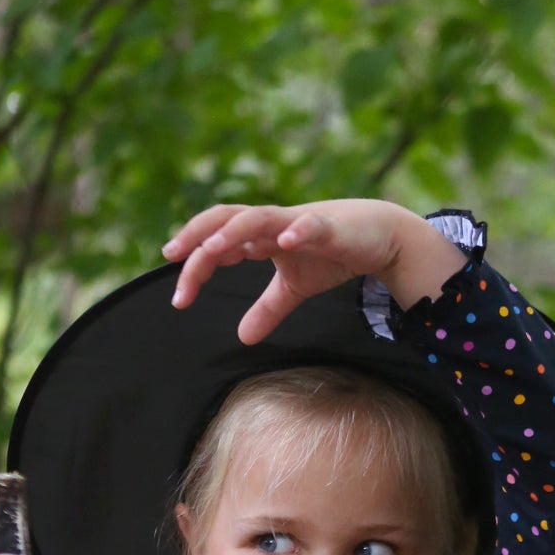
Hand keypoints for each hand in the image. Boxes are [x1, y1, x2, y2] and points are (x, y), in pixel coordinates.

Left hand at [162, 199, 463, 344]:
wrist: (380, 237)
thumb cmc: (332, 254)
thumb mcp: (294, 287)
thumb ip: (267, 309)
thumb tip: (242, 337)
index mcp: (261, 236)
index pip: (218, 243)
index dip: (194, 261)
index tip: (178, 294)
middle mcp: (273, 224)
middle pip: (226, 220)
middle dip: (197, 235)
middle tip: (173, 256)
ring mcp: (298, 222)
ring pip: (258, 218)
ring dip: (233, 231)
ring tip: (212, 249)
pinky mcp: (329, 226)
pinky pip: (310, 225)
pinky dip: (297, 231)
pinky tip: (284, 242)